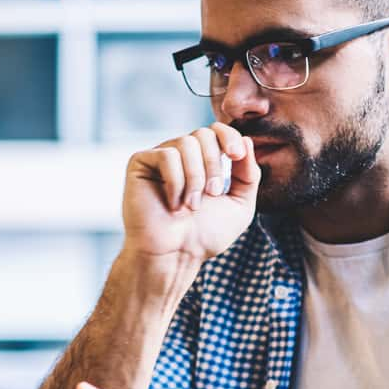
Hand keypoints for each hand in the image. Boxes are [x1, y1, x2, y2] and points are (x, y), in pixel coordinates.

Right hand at [121, 123, 260, 264]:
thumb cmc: (204, 237)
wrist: (175, 257)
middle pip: (203, 133)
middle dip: (213, 163)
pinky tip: (172, 203)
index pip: (216, 131)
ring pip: (186, 143)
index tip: (237, 155)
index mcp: (201, 162)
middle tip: (213, 193)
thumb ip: (248, 174)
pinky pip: (166, 156)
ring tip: (192, 205)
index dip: (229, 136)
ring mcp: (158, 159)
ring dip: (196, 177)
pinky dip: (176, 182)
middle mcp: (179, 156)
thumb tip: (247, 140)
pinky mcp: (140, 164)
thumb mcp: (239, 205)